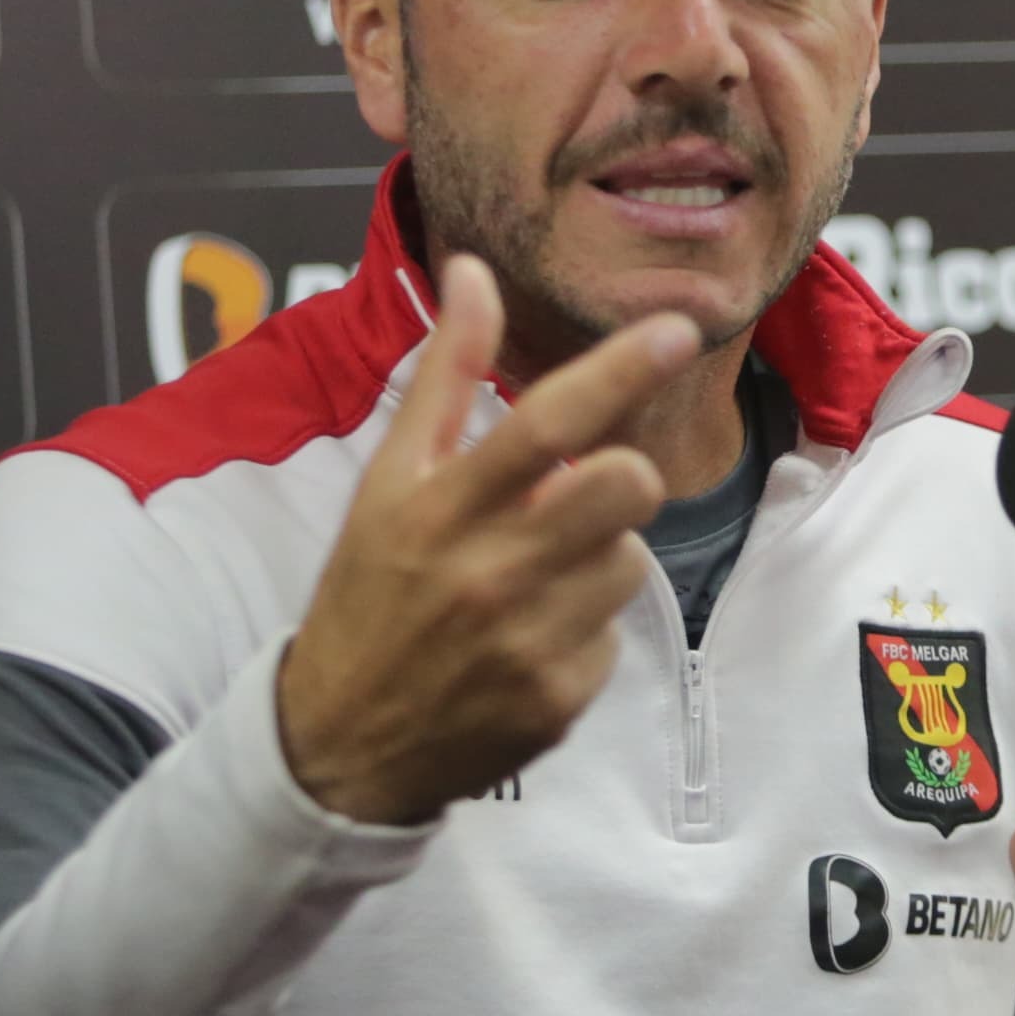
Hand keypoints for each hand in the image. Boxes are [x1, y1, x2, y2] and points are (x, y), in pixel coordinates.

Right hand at [275, 255, 696, 824]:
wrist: (338, 745)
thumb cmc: (368, 592)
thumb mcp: (387, 482)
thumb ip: (443, 375)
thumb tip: (472, 269)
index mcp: (437, 507)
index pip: (544, 424)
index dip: (619, 371)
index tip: (676, 328)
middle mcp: (484, 572)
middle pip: (624, 488)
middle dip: (623, 478)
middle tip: (578, 496)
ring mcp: (526, 642)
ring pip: (630, 560)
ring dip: (597, 559)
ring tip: (530, 581)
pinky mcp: (557, 700)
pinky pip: (614, 634)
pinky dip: (582, 630)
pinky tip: (526, 644)